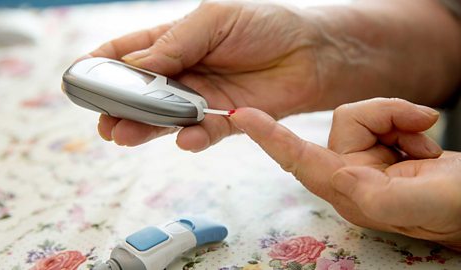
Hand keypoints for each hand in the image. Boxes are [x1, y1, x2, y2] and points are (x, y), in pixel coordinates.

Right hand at [88, 1, 321, 150]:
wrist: (310, 51)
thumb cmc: (264, 24)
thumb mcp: (215, 19)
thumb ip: (176, 42)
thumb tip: (136, 63)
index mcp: (174, 42)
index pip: (128, 54)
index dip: (102, 64)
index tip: (78, 77)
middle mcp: (182, 73)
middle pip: (140, 93)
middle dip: (117, 106)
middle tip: (101, 119)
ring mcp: (201, 98)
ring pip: (164, 118)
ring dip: (143, 128)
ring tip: (122, 135)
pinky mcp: (226, 120)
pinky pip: (203, 132)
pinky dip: (192, 137)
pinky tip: (183, 138)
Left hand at [229, 98, 460, 250]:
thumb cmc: (460, 209)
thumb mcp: (426, 205)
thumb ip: (381, 196)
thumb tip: (339, 176)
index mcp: (352, 193)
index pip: (299, 161)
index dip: (270, 138)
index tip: (242, 115)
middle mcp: (353, 178)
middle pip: (345, 123)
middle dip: (386, 115)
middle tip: (423, 127)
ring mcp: (369, 163)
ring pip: (366, 116)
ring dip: (401, 120)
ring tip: (427, 141)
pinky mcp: (385, 151)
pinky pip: (385, 118)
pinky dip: (409, 121)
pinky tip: (426, 143)